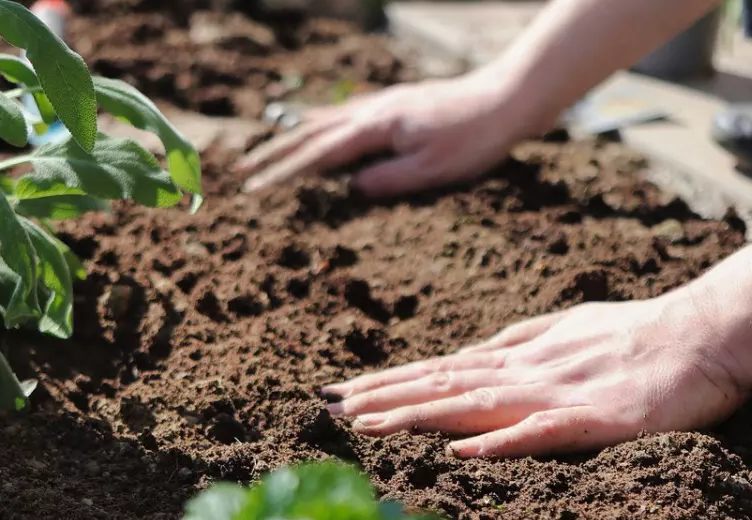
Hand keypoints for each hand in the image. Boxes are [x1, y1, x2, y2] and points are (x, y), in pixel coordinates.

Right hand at [241, 71, 527, 197]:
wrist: (507, 98)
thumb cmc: (474, 138)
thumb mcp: (432, 170)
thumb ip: (388, 180)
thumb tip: (350, 190)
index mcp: (377, 129)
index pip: (318, 155)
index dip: (284, 174)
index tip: (255, 189)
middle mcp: (374, 111)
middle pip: (312, 133)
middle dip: (275, 153)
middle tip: (244, 170)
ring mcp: (384, 104)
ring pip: (327, 120)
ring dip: (293, 137)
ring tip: (268, 149)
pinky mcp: (397, 104)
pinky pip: (347, 113)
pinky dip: (324, 122)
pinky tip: (321, 126)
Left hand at [323, 296, 747, 458]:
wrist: (706, 333)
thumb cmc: (637, 332)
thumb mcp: (566, 330)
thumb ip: (518, 342)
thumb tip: (472, 353)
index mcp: (519, 357)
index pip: (440, 370)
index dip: (389, 382)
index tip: (340, 392)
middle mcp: (526, 372)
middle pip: (442, 385)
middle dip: (382, 397)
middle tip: (325, 407)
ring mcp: (558, 393)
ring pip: (475, 405)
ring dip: (418, 414)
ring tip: (366, 425)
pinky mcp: (597, 419)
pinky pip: (543, 431)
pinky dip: (500, 441)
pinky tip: (461, 451)